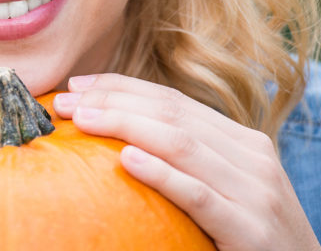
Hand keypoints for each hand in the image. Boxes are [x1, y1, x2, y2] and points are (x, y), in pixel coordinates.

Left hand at [52, 74, 319, 250]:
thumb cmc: (252, 238)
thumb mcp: (227, 189)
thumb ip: (189, 161)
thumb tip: (121, 140)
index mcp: (243, 142)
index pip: (173, 101)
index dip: (121, 87)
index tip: (78, 84)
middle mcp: (252, 157)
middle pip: (171, 114)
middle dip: (112, 101)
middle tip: (65, 101)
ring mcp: (255, 191)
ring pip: (181, 143)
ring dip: (124, 125)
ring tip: (82, 120)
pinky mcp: (250, 228)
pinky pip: (198, 194)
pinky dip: (161, 174)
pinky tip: (126, 161)